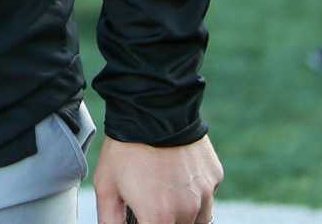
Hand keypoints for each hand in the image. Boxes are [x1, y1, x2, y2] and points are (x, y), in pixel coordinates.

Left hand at [95, 134, 222, 223]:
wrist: (153, 109)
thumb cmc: (126, 148)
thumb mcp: (106, 186)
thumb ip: (110, 220)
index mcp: (159, 218)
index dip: (145, 223)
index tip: (140, 214)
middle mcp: (188, 211)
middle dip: (162, 219)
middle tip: (149, 200)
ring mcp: (205, 194)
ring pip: (198, 220)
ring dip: (183, 214)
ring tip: (164, 192)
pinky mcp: (215, 177)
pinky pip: (207, 194)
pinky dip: (195, 192)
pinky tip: (178, 174)